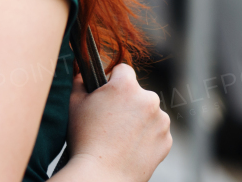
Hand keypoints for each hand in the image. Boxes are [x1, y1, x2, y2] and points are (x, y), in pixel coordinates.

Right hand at [64, 63, 170, 181]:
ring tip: (120, 137)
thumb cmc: (85, 139)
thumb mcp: (74, 104)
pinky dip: (146, 137)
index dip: (112, 80)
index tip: (106, 94)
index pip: (123, 70)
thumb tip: (83, 73)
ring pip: (148, 113)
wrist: (102, 175)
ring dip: (138, 119)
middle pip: (137, 93)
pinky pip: (156, 132)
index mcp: (126, 86)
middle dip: (126, 102)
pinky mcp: (166, 140)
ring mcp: (161, 121)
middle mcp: (149, 99)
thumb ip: (80, 81)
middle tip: (110, 121)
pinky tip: (130, 147)